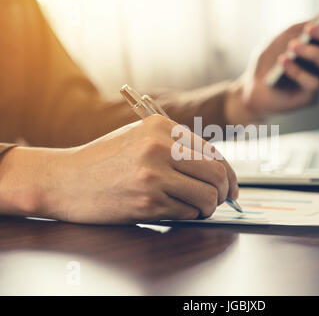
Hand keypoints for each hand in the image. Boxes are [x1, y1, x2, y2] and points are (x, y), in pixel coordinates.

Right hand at [0, 115, 237, 223]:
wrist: (63, 179)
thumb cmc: (103, 160)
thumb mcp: (139, 137)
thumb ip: (176, 146)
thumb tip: (217, 168)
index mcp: (161, 126)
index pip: (213, 152)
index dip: (229, 173)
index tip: (232, 186)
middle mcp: (160, 147)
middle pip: (217, 174)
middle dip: (225, 192)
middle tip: (219, 200)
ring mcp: (154, 176)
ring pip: (207, 197)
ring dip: (208, 207)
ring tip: (198, 208)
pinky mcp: (147, 202)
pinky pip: (186, 213)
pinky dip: (187, 215)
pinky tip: (174, 210)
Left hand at [225, 7, 318, 123]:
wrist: (254, 86)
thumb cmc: (271, 60)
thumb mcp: (285, 37)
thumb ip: (304, 27)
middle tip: (309, 29)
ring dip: (315, 53)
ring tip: (293, 45)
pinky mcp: (312, 98)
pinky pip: (315, 84)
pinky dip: (298, 70)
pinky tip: (283, 61)